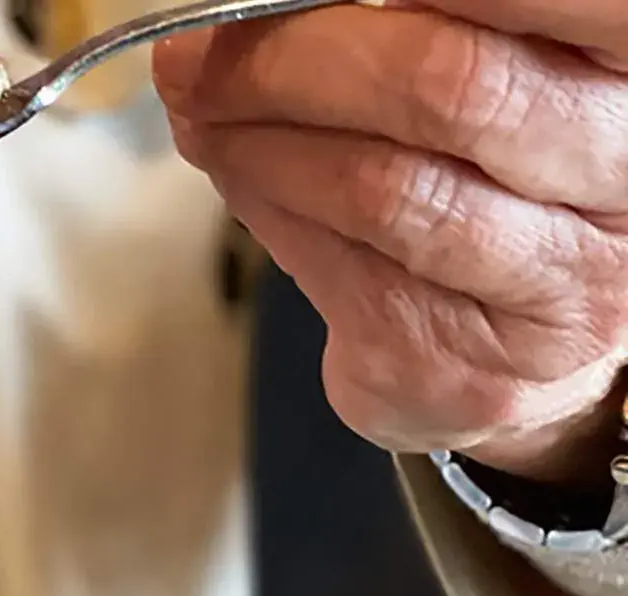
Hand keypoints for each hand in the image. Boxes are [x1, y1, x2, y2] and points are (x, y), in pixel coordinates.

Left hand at [154, 0, 627, 483]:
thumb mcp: (494, 73)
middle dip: (293, 60)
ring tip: (202, 113)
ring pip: (380, 188)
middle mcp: (626, 182)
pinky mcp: (469, 367)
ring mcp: (558, 286)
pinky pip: (337, 269)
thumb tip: (254, 9)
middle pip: (446, 87)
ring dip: (257, 143)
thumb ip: (408, 28)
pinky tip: (237, 172)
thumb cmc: (498, 176)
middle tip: (202, 54)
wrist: (517, 350)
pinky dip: (265, 206)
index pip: (575, 3)